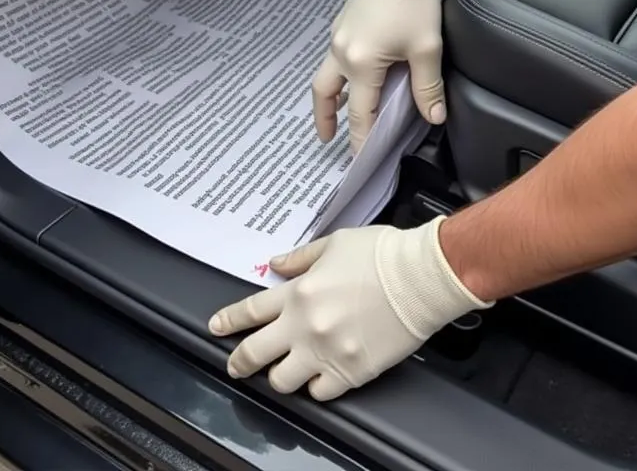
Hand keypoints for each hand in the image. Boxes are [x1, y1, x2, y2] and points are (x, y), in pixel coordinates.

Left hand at [208, 218, 489, 400]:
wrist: (421, 277)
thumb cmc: (382, 254)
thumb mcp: (334, 243)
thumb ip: (301, 258)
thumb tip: (276, 265)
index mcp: (299, 291)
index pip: (250, 311)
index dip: (228, 322)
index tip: (216, 328)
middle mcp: (305, 326)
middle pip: (255, 353)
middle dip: (239, 361)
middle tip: (236, 365)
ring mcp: (326, 353)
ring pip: (282, 381)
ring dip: (280, 376)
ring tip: (284, 371)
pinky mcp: (351, 373)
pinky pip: (318, 394)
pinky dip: (315, 388)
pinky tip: (319, 378)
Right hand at [313, 0, 448, 151]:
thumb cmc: (414, 2)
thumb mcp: (427, 48)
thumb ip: (428, 87)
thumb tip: (434, 116)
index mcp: (362, 63)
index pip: (359, 113)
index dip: (361, 139)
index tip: (361, 160)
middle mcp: (342, 52)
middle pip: (325, 95)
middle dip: (326, 120)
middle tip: (329, 140)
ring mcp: (338, 36)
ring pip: (325, 76)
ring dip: (327, 99)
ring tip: (333, 115)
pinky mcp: (342, 24)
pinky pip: (333, 58)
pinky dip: (337, 77)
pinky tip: (352, 79)